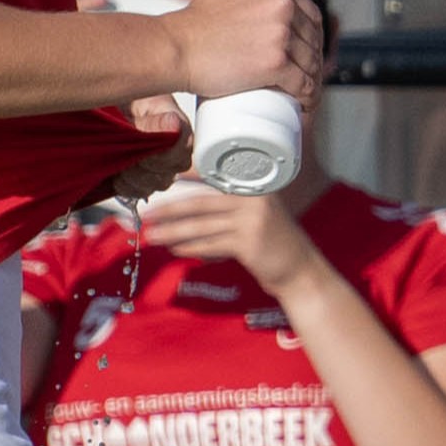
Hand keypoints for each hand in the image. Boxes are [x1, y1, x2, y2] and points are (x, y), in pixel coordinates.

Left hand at [129, 177, 332, 294]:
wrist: (300, 270)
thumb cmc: (273, 243)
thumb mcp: (255, 216)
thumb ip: (227, 208)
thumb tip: (182, 208)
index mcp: (253, 185)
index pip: (212, 174)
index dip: (183, 175)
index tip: (158, 177)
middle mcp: (254, 198)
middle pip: (200, 201)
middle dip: (169, 208)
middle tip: (145, 213)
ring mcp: (252, 220)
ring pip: (201, 225)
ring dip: (172, 231)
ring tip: (150, 235)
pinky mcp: (249, 242)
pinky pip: (210, 244)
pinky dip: (190, 248)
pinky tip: (174, 250)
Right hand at [166, 0, 330, 107]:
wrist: (175, 48)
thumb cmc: (196, 20)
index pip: (311, 14)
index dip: (312, 34)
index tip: (306, 48)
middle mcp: (284, 6)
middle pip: (313, 39)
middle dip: (312, 58)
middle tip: (303, 73)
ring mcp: (281, 35)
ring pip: (311, 62)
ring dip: (313, 79)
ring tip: (304, 90)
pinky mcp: (276, 63)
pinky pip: (304, 84)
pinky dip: (309, 96)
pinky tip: (307, 103)